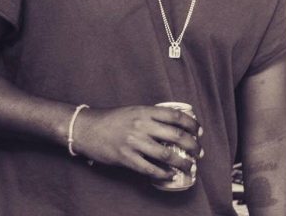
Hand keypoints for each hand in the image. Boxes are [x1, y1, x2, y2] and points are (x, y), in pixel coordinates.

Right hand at [72, 105, 201, 178]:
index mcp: (144, 111)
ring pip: (167, 155)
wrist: (87, 128)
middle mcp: (142, 125)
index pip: (175, 116)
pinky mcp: (126, 158)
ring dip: (182, 163)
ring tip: (189, 166)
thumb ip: (150, 116)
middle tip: (198, 152)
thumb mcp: (133, 110)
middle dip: (192, 146)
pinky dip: (163, 174)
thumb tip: (172, 125)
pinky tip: (169, 175)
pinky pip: (150, 169)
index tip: (199, 131)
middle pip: (176, 136)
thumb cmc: (111, 119)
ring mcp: (134, 142)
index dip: (191, 124)